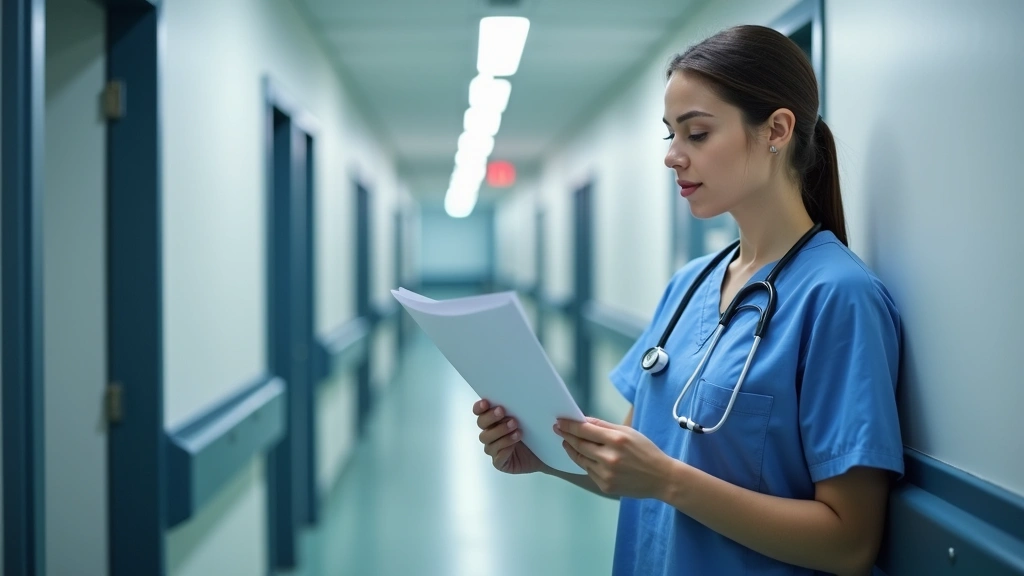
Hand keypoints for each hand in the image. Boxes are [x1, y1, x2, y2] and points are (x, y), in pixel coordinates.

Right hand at [473, 399, 546, 474]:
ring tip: (516, 429)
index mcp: (494, 419)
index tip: (486, 402)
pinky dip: (504, 449)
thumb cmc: (538, 431)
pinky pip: (497, 457)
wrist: (548, 452)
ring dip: (500, 432)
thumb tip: (531, 400)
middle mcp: (491, 432)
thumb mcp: (534, 416)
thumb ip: (528, 407)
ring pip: (487, 439)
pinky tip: (513, 446)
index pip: (480, 411)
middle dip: (491, 417)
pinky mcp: (501, 462)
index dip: (480, 407)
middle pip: (481, 423)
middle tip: (503, 412)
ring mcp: (494, 448)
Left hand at [554, 417, 672, 498]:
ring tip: (567, 442)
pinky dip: (585, 463)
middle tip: (558, 430)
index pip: (585, 430)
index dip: (570, 425)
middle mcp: (609, 458)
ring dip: (572, 450)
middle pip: (579, 445)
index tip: (560, 421)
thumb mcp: (628, 432)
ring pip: (581, 459)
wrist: (661, 478)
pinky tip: (585, 457)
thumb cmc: (646, 452)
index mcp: (616, 440)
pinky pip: (589, 472)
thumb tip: (584, 420)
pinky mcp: (605, 486)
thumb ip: (604, 426)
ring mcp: (606, 474)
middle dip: (567, 436)